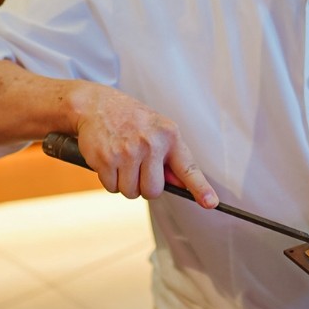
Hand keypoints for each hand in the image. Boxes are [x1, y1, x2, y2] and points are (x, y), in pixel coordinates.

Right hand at [72, 83, 217, 208]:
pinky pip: (112, 188)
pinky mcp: (106, 159)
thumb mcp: (159, 130)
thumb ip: (171, 158)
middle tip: (138, 167)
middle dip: (144, 186)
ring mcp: (128, 152)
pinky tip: (110, 160)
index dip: (200, 188)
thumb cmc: (133, 121)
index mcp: (170, 136)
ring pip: (131, 192)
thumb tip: (181, 186)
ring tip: (123, 161)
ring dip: (125, 184)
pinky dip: (110, 180)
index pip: (188, 168)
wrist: (97, 104)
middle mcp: (151, 144)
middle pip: (153, 191)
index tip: (211, 203)